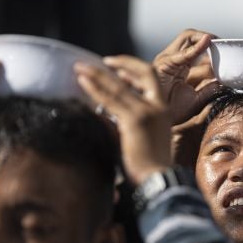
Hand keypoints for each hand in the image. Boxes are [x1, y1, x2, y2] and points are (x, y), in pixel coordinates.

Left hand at [76, 56, 171, 184]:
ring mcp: (147, 112)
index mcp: (163, 110)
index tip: (116, 68)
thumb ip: (125, 123)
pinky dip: (95, 88)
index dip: (133, 69)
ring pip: (120, 86)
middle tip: (97, 62)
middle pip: (142, 73)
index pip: (151, 78)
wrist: (157, 180)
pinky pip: (111, 100)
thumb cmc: (149, 167)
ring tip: (79, 67)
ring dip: (98, 74)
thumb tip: (102, 113)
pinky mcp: (135, 121)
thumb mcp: (141, 138)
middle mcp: (158, 107)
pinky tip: (82, 81)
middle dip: (119, 63)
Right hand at [153, 29, 220, 124]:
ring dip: (205, 39)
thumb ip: (208, 90)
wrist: (156, 122)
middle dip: (210, 38)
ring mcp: (167, 60)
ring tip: (219, 44)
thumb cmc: (172, 112)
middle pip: (191, 38)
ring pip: (187, 38)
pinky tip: (208, 41)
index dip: (213, 47)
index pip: (197, 47)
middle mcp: (173, 59)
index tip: (228, 51)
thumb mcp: (196, 100)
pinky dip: (196, 47)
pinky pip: (182, 53)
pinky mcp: (163, 64)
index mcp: (179, 66)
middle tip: (226, 46)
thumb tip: (223, 83)